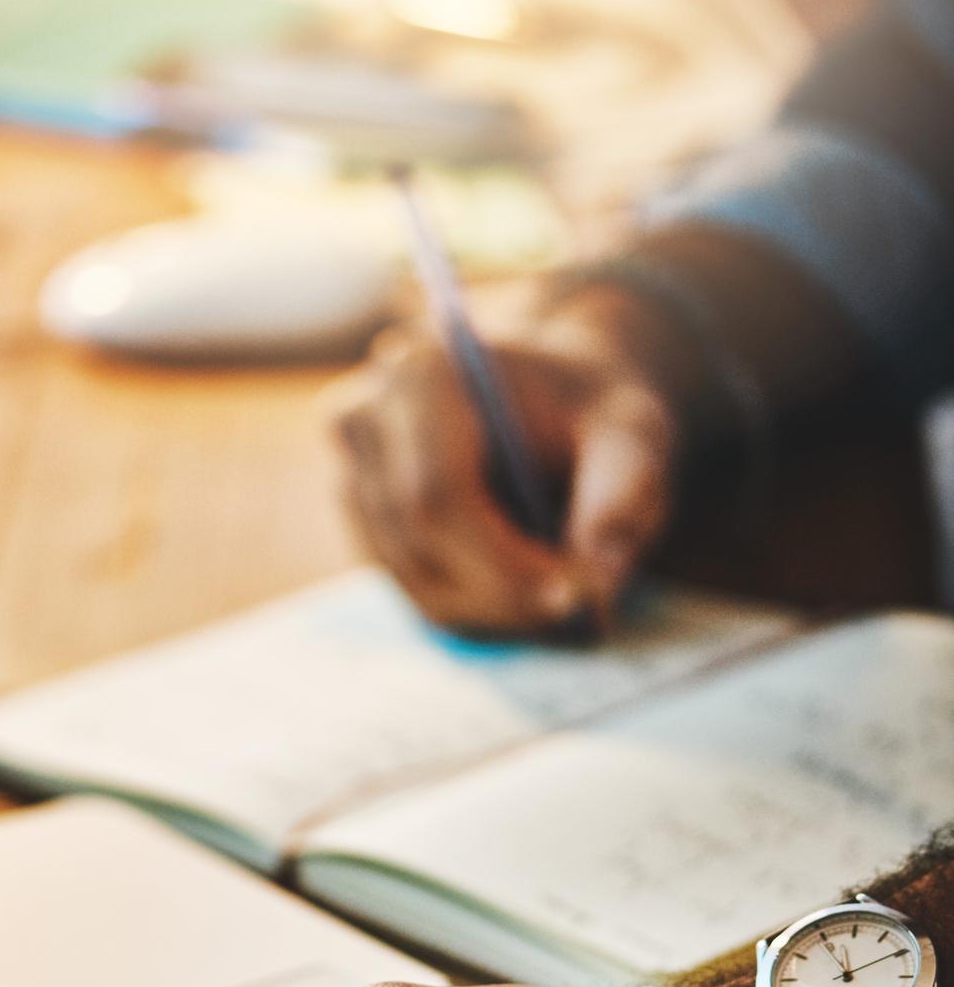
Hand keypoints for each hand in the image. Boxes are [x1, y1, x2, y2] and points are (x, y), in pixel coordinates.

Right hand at [326, 285, 682, 634]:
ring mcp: (350, 471)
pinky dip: (474, 607)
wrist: (551, 396)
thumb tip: (597, 580)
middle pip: (417, 544)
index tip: (574, 597)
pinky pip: (410, 587)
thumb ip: (624, 493)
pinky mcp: (360, 520)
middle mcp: (365, 418)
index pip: (437, 493)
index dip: (501, 561)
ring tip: (564, 604)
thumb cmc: (589, 409)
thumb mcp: (635, 433)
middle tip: (581, 614)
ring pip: (412, 578)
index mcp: (422, 372)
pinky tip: (527, 596)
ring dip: (491, 610)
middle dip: (502, 594)